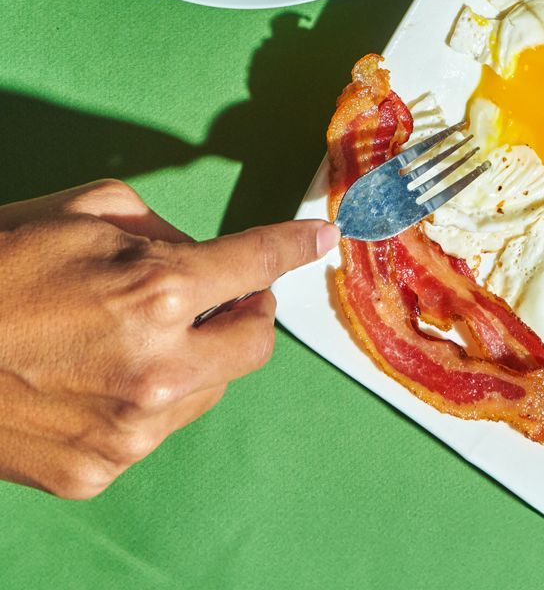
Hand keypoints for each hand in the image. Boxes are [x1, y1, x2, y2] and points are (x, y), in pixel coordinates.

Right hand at [0, 179, 338, 498]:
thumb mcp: (86, 211)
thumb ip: (164, 229)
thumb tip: (208, 252)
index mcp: (160, 292)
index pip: (259, 264)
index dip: (294, 245)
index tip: (320, 238)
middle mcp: (159, 369)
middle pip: (257, 342)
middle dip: (246, 311)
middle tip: (217, 294)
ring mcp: (131, 430)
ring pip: (211, 388)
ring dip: (198, 354)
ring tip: (135, 333)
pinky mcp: (99, 470)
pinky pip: (158, 426)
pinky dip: (151, 395)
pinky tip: (99, 374)